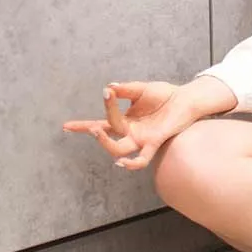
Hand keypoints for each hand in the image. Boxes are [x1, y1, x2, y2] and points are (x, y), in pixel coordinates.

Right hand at [62, 81, 197, 170]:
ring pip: (119, 149)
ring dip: (107, 144)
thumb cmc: (164, 95)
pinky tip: (122, 163)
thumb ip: (125, 89)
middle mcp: (130, 132)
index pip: (100, 123)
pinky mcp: (154, 141)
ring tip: (97, 131)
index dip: (81, 126)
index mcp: (125, 120)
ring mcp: (141, 138)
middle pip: (106, 138)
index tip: (66, 126)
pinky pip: (143, 158)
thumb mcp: (140, 89)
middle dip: (95, 134)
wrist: (185, 98)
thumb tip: (108, 88)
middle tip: (90, 127)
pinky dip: (133, 163)